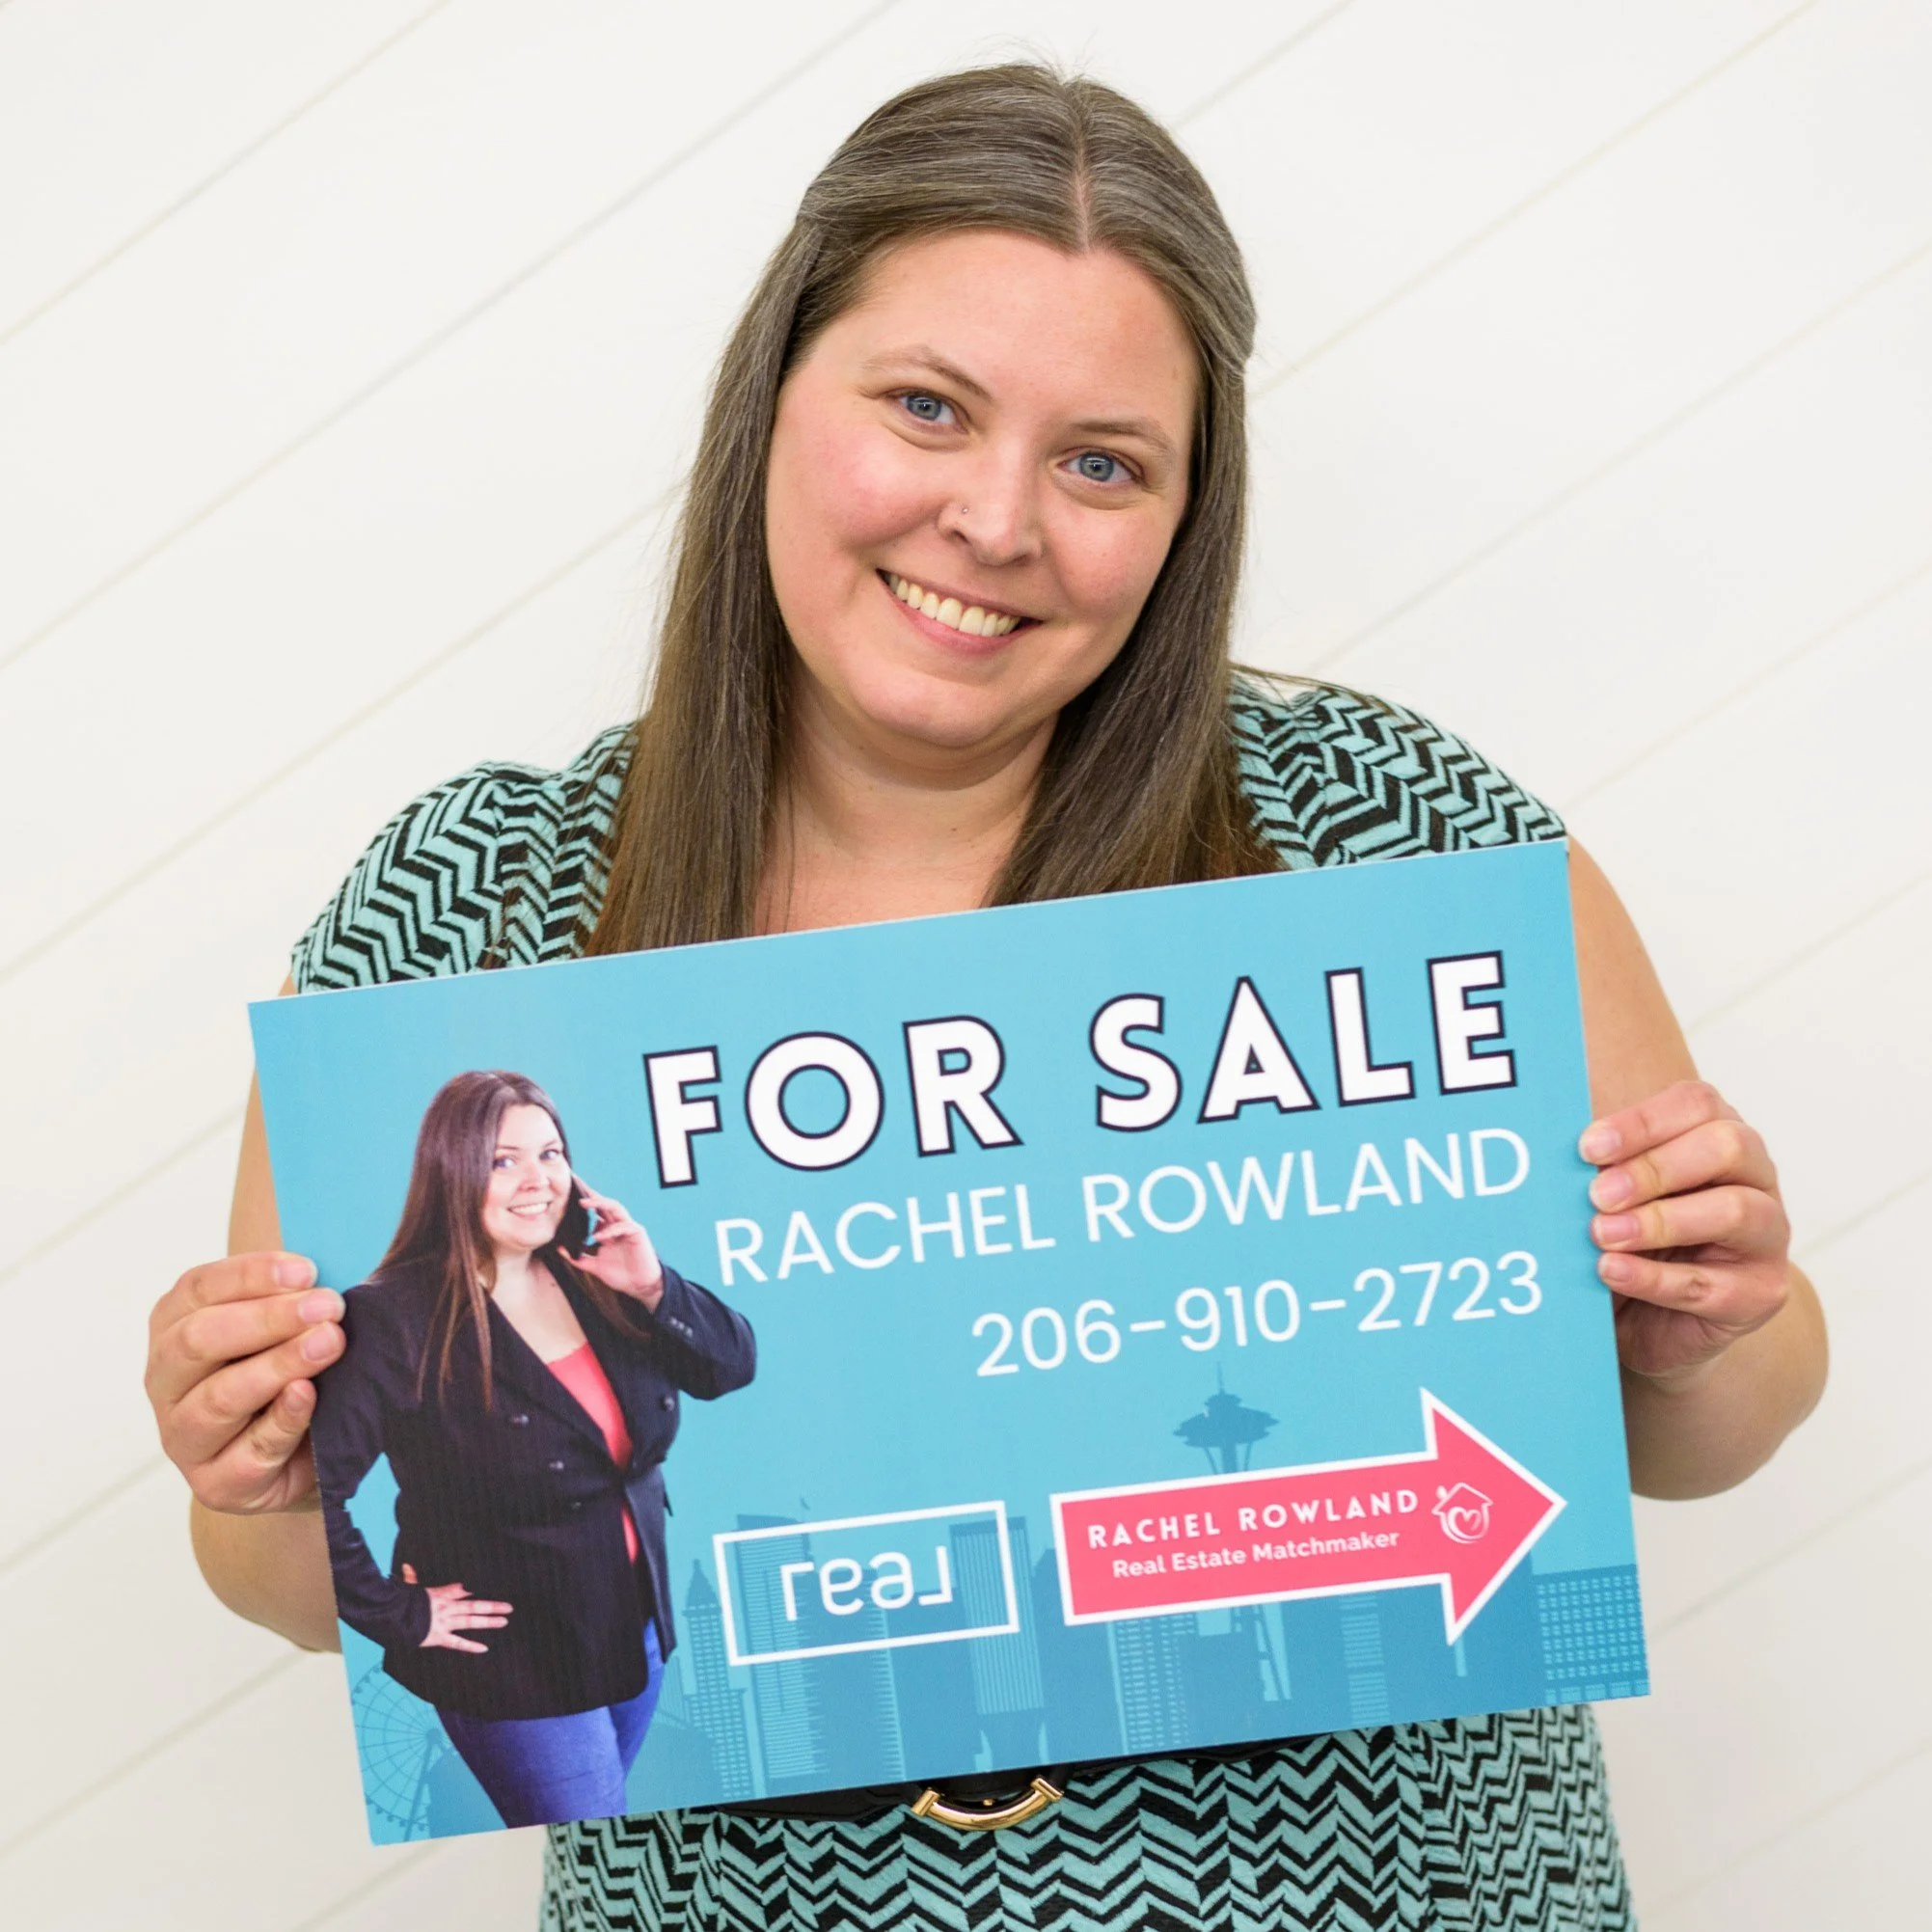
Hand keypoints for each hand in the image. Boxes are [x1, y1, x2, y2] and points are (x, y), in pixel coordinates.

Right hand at [146, 1252, 345, 1512]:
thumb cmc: (289, 1376)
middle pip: (199, 1340)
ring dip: (278, 1365)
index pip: (198, 1289)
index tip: (308, 1270)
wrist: (303, 1459)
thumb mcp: (285, 1331)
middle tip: (328, 1306)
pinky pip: (247, 1451)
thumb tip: (327, 1277)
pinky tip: (308, 1395)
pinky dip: (282, 1420)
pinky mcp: (213, 1483)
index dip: (251, 1275)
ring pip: (217, 1397)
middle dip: (268, 1318)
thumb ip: (294, 1301)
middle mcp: (165, 1380)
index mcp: (174, 1326)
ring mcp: (182, 1436)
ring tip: (330, 1343)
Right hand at [401, 1563, 513, 1652]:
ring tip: (503, 1621)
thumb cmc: (399, 1601)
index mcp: (440, 1595)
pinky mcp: (438, 1637)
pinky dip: (470, 1646)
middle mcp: (446, 1607)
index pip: (462, 1590)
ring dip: (487, 1621)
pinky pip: (456, 1642)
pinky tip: (484, 1648)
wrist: (391, 1615)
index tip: (491, 1587)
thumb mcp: (409, 1587)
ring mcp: (444, 1622)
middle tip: (509, 1608)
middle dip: (492, 1606)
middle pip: (473, 1605)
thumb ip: (411, 1577)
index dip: (476, 1590)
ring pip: (470, 1621)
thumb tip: (407, 1565)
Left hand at [569, 1183, 663, 1308]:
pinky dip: (610, 1229)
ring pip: (616, 1208)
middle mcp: (618, 1226)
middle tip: (576, 1191)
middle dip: (592, 1197)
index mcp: (609, 1231)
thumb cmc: (621, 1275)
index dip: (586, 1203)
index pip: (597, 1211)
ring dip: (601, 1203)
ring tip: (585, 1204)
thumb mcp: (594, 1266)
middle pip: (605, 1205)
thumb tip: (559, 1249)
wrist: (639, 1286)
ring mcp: (628, 1228)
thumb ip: (577, 1257)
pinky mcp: (637, 1233)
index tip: (570, 1198)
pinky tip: (599, 1236)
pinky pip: (624, 1225)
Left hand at [1582, 1080, 1791, 1386]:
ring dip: (1659, 1221)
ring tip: (1602, 1235)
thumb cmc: (1632, 1240)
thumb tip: (1551, 1153)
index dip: (1642, 1122)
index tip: (1587, 1148)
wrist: (1651, 1321)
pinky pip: (1711, 1283)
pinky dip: (1654, 1278)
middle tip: (1597, 1194)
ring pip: (1735, 1211)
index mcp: (1717, 1135)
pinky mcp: (1761, 1292)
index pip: (1696, 1105)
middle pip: (1728, 1147)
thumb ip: (1599, 1170)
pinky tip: (1611, 1271)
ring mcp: (1768, 1235)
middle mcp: (1755, 1177)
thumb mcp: (1612, 1197)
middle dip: (1656, 1168)